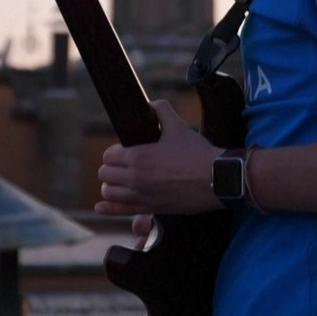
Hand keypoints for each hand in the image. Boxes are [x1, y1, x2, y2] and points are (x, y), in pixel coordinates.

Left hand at [95, 100, 223, 215]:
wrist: (216, 179)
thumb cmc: (197, 153)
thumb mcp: (178, 126)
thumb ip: (161, 111)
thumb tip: (152, 104)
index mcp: (138, 156)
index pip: (109, 156)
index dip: (115, 152)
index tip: (123, 151)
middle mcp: (135, 178)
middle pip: (105, 174)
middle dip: (111, 168)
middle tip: (122, 165)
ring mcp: (141, 196)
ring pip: (110, 193)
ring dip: (111, 186)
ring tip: (118, 182)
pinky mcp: (151, 209)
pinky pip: (121, 212)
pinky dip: (108, 208)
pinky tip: (100, 207)